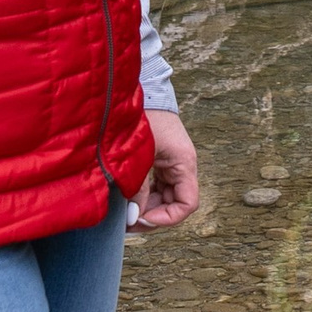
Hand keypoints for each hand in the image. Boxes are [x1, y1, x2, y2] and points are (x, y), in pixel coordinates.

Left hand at [136, 109, 197, 228]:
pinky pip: (157, 186)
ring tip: (125, 212)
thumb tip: (133, 217)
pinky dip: (144, 195)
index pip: (187, 204)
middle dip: (153, 215)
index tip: (142, 219)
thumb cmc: (142, 117)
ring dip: (147, 206)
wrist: (140, 90)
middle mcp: (182, 165)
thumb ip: (136, 187)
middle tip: (128, 221)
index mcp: (184, 163)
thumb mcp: (138, 156)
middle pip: (175, 203)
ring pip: (165, 196)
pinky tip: (127, 198)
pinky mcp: (161, 160)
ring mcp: (172, 163)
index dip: (167, 218)